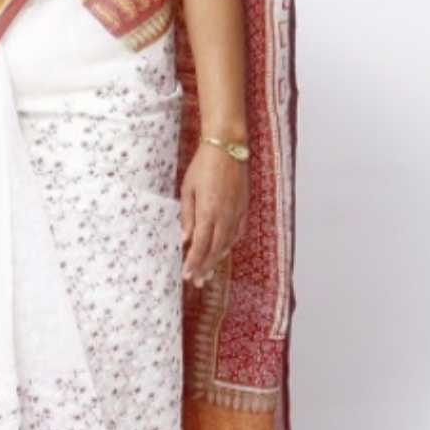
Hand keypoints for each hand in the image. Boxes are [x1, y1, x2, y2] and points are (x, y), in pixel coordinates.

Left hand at [180, 142, 248, 287]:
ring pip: (227, 243)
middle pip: (215, 249)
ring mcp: (237, 212)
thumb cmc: (203, 166)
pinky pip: (237, 232)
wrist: (227, 147)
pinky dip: (230, 244)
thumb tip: (185, 239)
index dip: (194, 262)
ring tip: (208, 273)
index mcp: (209, 211)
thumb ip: (188, 216)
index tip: (187, 275)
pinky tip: (223, 251)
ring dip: (217, 259)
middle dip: (205, 267)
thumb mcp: (188, 189)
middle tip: (197, 282)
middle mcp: (225, 215)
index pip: (201, 244)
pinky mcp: (244, 207)